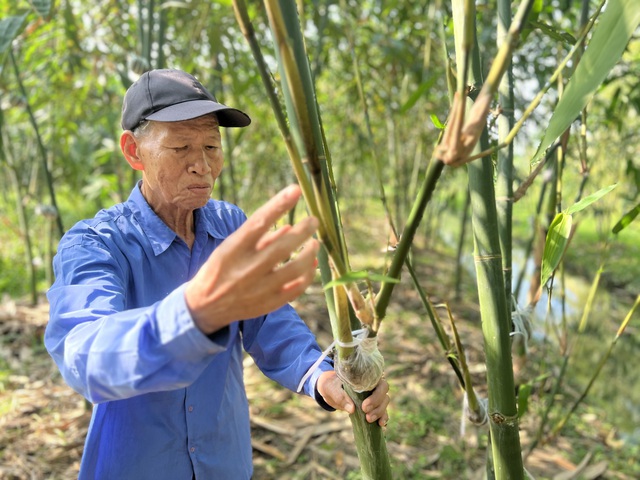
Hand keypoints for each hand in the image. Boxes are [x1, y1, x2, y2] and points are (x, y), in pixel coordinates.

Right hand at [185, 184, 318, 333]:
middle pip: (282, 247)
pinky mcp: (268, 304)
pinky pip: (296, 288)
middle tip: (314, 220)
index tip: (296, 190)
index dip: (279, 205)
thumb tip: (290, 228)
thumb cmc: (219, 270)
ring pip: (295, 268)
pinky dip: (308, 274)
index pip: (258, 222)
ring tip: (315, 243)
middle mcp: (246, 269)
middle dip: (303, 230)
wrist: (204, 308)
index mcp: (232, 250)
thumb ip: (258, 238)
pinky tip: (311, 264)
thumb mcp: (229, 248)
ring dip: (310, 253)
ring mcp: (259, 288)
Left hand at [317, 370, 389, 426]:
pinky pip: (382, 412)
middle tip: (365, 413)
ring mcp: (374, 396)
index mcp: (366, 377)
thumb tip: (352, 409)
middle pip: (384, 393)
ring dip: (379, 412)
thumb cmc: (332, 385)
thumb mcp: (332, 389)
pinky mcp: (372, 406)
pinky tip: (381, 424)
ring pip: (384, 403)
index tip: (364, 406)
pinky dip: (383, 418)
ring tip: (369, 419)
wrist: (330, 390)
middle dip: (377, 405)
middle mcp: (373, 385)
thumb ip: (341, 396)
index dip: (376, 394)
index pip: (380, 382)